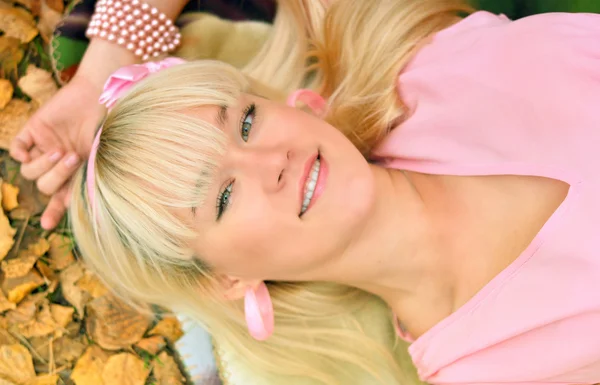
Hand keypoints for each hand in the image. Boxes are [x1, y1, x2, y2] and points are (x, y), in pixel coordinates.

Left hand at [10, 73, 105, 229]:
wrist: (99, 91)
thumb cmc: (108, 121)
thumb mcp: (105, 151)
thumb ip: (94, 171)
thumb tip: (87, 197)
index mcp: (77, 171)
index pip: (62, 197)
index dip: (54, 212)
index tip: (47, 225)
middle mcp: (59, 163)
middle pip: (44, 186)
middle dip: (57, 176)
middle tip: (73, 158)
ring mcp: (44, 147)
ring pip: (29, 171)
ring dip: (44, 164)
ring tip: (60, 149)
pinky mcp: (33, 131)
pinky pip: (17, 149)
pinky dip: (20, 153)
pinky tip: (34, 149)